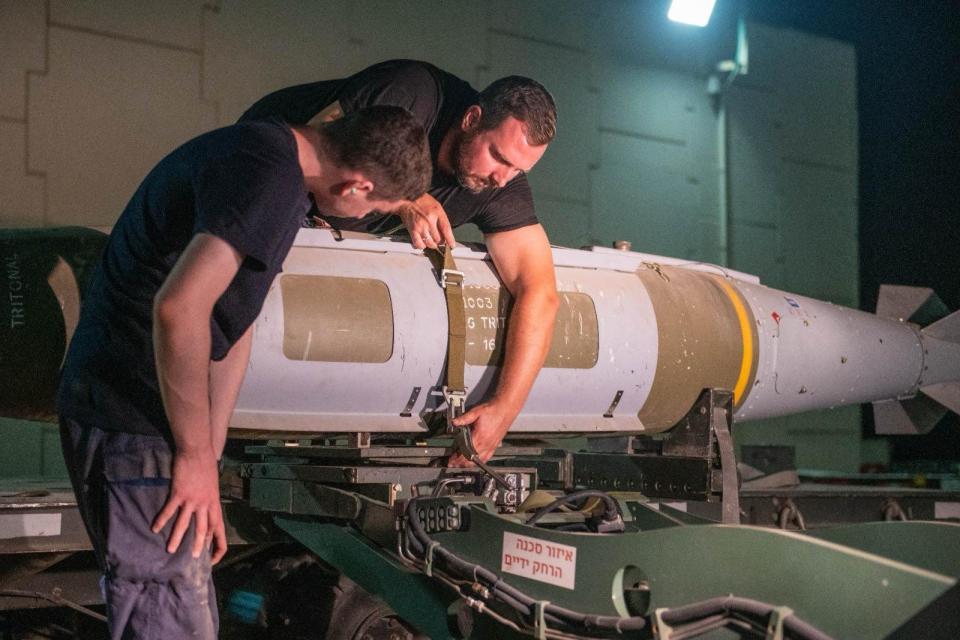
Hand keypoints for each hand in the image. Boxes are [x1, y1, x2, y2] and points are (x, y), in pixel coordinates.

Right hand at [152, 448, 227, 563]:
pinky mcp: (180, 493)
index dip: (218, 546)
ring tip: (170, 550)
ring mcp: (192, 499)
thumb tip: (206, 511)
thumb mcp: (213, 486)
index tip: (213, 557)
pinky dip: (162, 520)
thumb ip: (209, 501)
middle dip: (198, 545)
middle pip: (204, 530)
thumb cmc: (206, 466)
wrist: (198, 451)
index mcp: (215, 504)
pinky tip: (154, 528)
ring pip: (185, 524)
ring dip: (177, 538)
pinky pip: (169, 510)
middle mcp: (205, 504)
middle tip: (193, 558)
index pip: (220, 530)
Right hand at [398, 193, 455, 249]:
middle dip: (440, 242)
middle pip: (439, 239)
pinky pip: (419, 244)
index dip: (450, 240)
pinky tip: (423, 243)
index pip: (446, 229)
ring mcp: (421, 226)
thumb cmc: (422, 202)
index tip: (452, 245)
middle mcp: (430, 220)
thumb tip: (445, 234)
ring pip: (430, 243)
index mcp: (437, 213)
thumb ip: (441, 219)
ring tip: (431, 242)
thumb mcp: (437, 207)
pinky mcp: (413, 230)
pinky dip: (421, 246)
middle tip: (439, 241)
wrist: (407, 198)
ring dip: (432, 245)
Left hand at [447, 399, 518, 466]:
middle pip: (471, 459)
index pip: (465, 452)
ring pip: (478, 460)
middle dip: (460, 463)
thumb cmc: (493, 410)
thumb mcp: (476, 412)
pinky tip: (476, 462)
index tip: (451, 460)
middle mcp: (486, 444)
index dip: (457, 458)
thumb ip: (464, 418)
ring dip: (469, 464)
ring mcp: (491, 446)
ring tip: (461, 464)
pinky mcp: (495, 445)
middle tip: (453, 463)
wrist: (505, 409)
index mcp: (480, 436)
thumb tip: (454, 422)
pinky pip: (487, 458)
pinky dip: (480, 461)